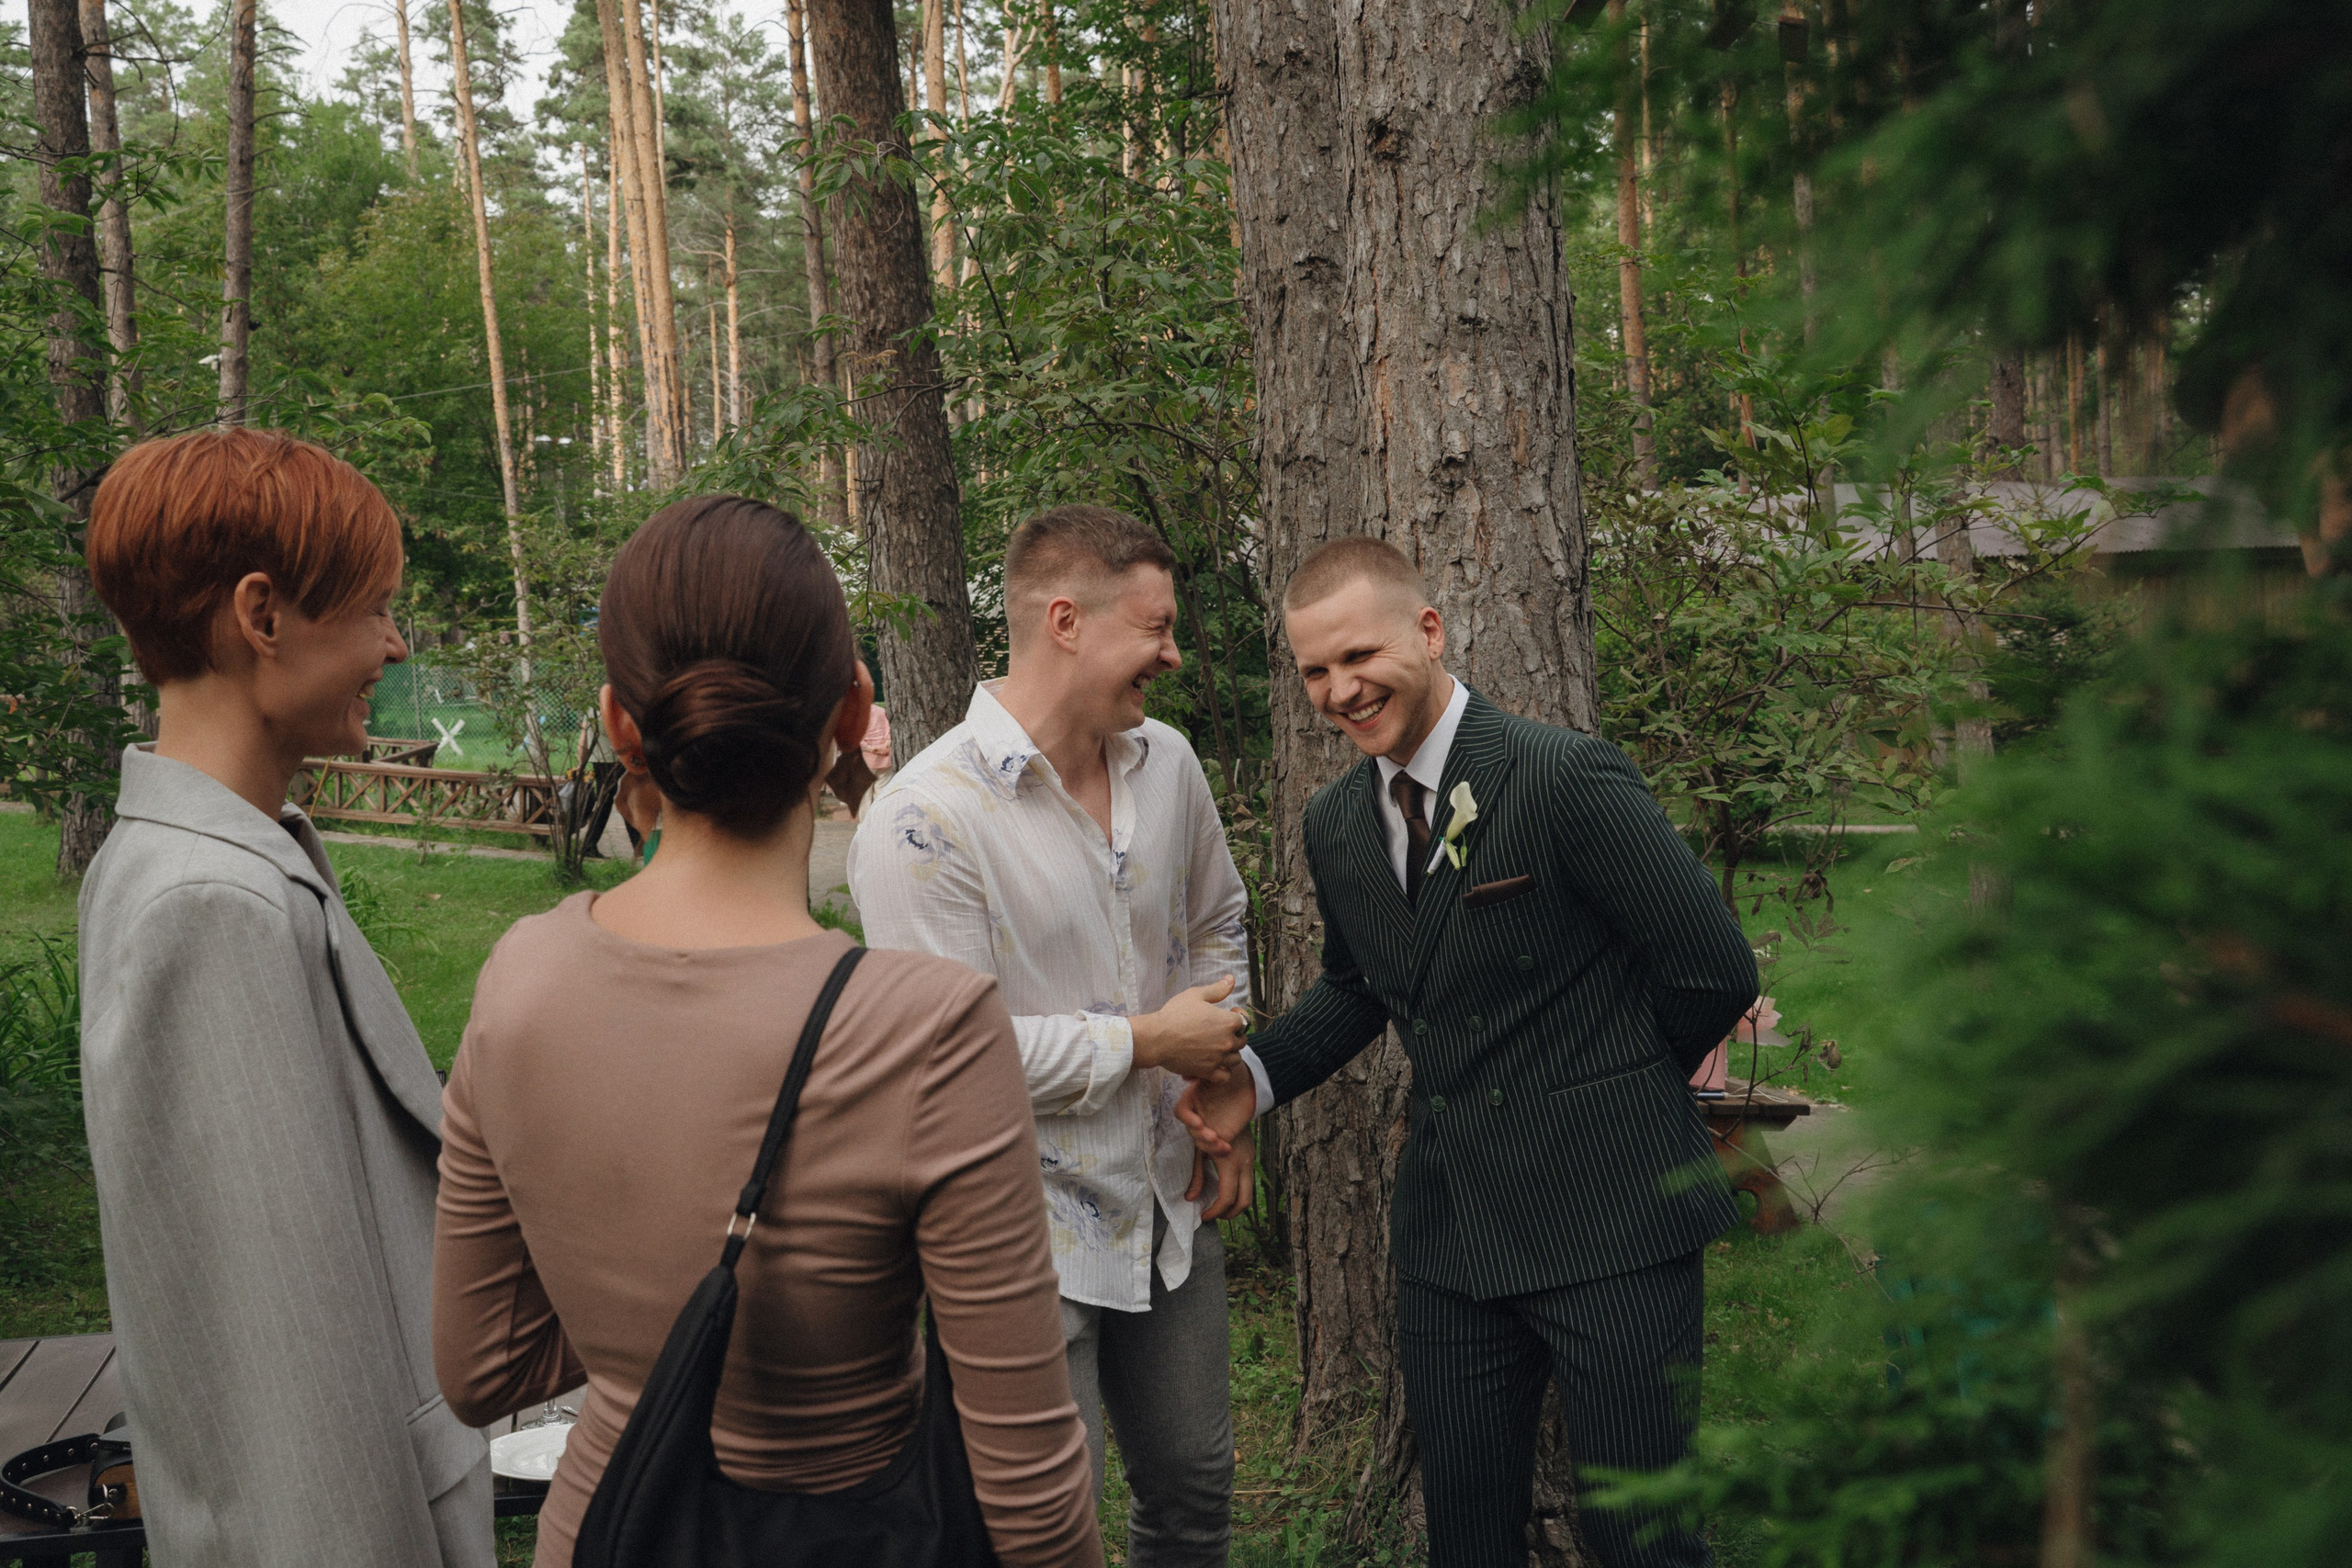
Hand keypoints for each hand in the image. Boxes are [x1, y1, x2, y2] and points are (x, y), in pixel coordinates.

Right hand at [1130, 977, 1247, 1079]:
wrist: (1157, 1038)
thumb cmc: (1175, 1014)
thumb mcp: (1196, 995)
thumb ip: (1217, 989)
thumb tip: (1231, 979)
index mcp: (1228, 1021)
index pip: (1245, 1021)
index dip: (1237, 1017)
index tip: (1227, 1015)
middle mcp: (1227, 1041)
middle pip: (1242, 1041)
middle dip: (1234, 1036)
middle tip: (1220, 1032)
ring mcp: (1219, 1058)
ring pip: (1236, 1059)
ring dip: (1230, 1054)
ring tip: (1218, 1049)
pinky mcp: (1208, 1072)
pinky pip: (1225, 1077)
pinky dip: (1223, 1073)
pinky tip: (1215, 1065)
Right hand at [1175, 1069, 1254, 1158]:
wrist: (1251, 1086)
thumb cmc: (1235, 1074)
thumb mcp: (1221, 1071)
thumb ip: (1204, 1074)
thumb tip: (1186, 1077)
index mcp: (1193, 1098)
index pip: (1182, 1111)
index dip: (1187, 1119)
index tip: (1199, 1123)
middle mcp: (1198, 1113)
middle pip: (1190, 1129)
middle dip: (1201, 1135)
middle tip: (1214, 1136)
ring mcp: (1207, 1125)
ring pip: (1200, 1141)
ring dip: (1209, 1146)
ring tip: (1223, 1145)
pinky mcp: (1218, 1135)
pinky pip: (1212, 1148)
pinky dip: (1218, 1151)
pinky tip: (1228, 1148)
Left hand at [1186, 1127, 1254, 1219]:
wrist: (1230, 1100)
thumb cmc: (1208, 1122)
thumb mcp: (1199, 1148)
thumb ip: (1196, 1175)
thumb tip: (1190, 1198)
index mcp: (1230, 1163)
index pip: (1226, 1198)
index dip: (1215, 1212)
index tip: (1204, 1216)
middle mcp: (1245, 1164)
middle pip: (1244, 1202)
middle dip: (1230, 1214)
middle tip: (1215, 1215)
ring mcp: (1251, 1160)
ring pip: (1249, 1194)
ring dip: (1235, 1204)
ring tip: (1219, 1206)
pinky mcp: (1252, 1156)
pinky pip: (1248, 1182)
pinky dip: (1238, 1192)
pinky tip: (1225, 1189)